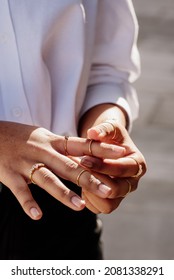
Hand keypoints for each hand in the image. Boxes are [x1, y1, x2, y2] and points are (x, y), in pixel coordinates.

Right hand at [0, 121, 124, 218]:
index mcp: (53, 141)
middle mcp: (43, 151)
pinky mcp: (10, 175)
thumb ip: (64, 146)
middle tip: (109, 189)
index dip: (102, 149)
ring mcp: (26, 163)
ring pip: (48, 179)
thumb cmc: (22, 136)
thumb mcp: (45, 137)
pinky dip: (29, 204)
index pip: (82, 144)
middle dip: (90, 178)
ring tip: (80, 207)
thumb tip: (86, 153)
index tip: (122, 153)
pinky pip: (21, 191)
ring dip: (64, 194)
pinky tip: (38, 216)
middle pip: (69, 165)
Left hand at [80, 119, 146, 212]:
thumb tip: (92, 133)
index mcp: (137, 164)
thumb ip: (103, 129)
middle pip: (118, 190)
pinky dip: (88, 199)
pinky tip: (80, 184)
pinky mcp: (110, 202)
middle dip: (96, 180)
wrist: (107, 149)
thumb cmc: (110, 137)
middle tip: (79, 169)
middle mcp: (132, 182)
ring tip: (78, 177)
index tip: (85, 159)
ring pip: (109, 205)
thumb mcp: (110, 128)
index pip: (124, 169)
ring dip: (91, 192)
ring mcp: (122, 194)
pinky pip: (98, 209)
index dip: (103, 165)